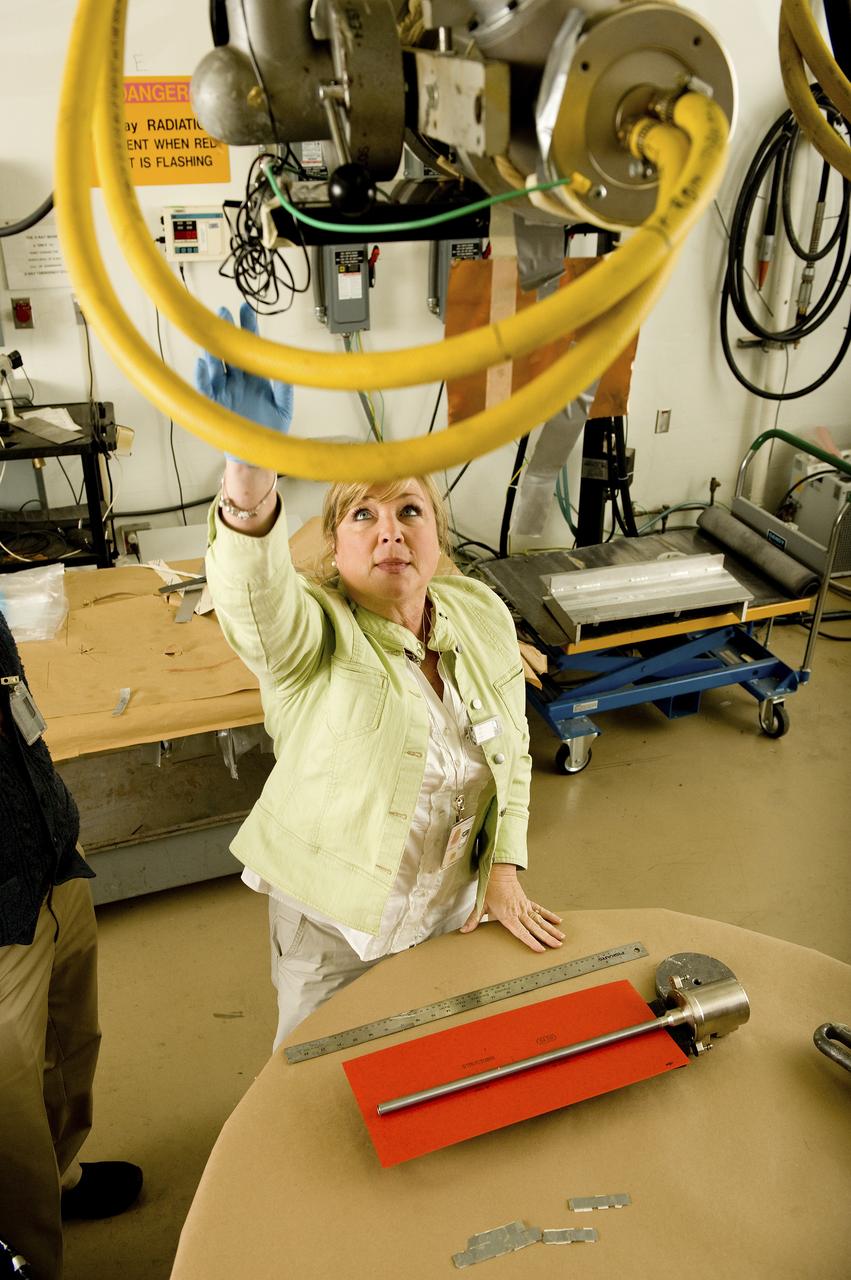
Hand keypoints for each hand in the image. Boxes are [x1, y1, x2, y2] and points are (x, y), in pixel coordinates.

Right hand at [194, 303, 292, 457]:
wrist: (257, 455)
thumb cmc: (269, 431)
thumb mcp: (283, 408)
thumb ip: (284, 388)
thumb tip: (288, 369)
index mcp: (255, 377)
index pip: (250, 348)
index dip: (248, 328)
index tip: (245, 310)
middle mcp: (238, 381)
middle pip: (228, 351)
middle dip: (225, 332)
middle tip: (223, 314)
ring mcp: (225, 391)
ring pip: (215, 366)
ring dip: (212, 351)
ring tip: (212, 338)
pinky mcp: (215, 405)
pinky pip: (205, 388)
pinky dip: (202, 376)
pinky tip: (202, 364)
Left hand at [460, 865, 563, 953]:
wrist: (498, 872)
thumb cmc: (489, 889)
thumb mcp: (480, 904)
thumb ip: (473, 920)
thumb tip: (463, 931)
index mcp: (508, 916)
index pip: (521, 932)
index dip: (531, 941)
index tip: (541, 949)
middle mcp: (519, 912)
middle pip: (535, 928)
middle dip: (547, 938)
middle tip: (557, 947)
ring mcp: (525, 907)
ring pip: (540, 920)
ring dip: (551, 929)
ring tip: (561, 938)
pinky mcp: (527, 902)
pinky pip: (540, 910)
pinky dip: (549, 915)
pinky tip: (558, 921)